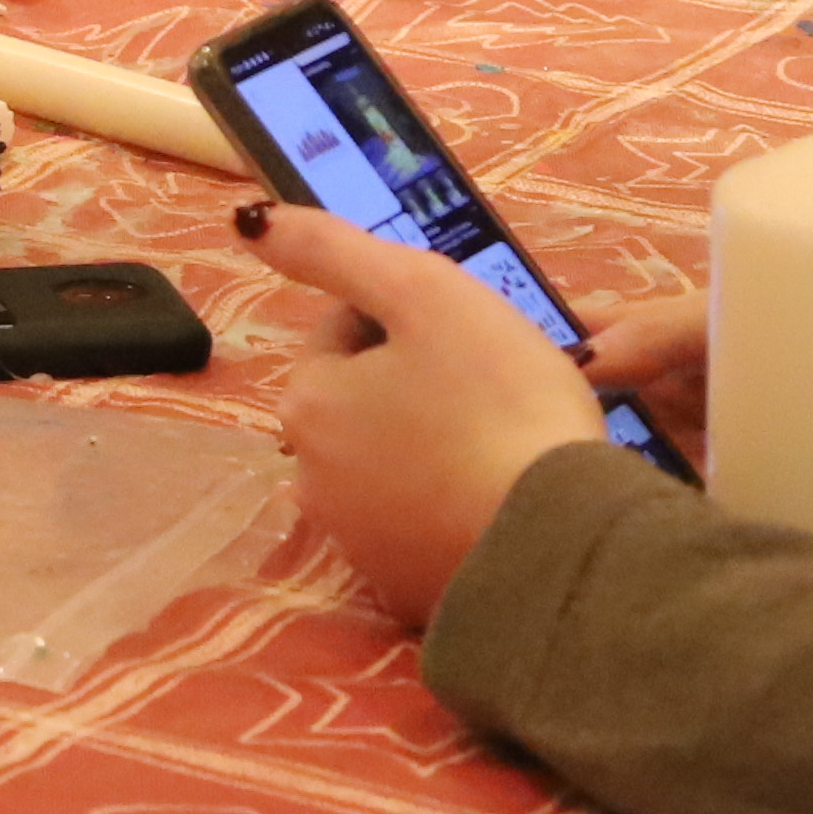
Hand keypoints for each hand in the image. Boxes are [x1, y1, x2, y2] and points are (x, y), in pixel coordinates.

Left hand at [252, 207, 617, 631]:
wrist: (562, 545)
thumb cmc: (502, 403)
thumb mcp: (425, 294)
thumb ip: (334, 251)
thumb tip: (250, 222)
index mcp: (306, 403)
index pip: (347, 329)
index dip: (414, 320)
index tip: (472, 337)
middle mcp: (309, 479)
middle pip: (365, 400)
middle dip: (418, 387)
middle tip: (497, 393)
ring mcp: (356, 544)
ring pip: (392, 463)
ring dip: (433, 446)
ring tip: (505, 448)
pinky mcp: (405, 592)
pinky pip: (423, 525)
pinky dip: (450, 507)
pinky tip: (499, 502)